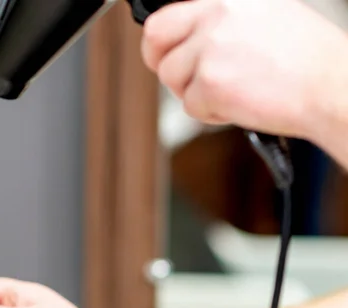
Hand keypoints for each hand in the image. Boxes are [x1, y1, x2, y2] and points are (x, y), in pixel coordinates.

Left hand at [141, 0, 347, 141]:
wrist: (331, 87)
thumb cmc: (306, 60)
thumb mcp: (264, 17)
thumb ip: (222, 22)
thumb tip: (189, 36)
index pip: (166, 17)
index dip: (162, 42)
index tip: (167, 54)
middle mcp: (215, 17)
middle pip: (155, 43)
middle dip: (165, 66)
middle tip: (185, 81)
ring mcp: (210, 48)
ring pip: (173, 79)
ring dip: (196, 93)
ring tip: (232, 92)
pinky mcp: (210, 82)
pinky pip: (190, 106)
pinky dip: (212, 113)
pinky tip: (240, 105)